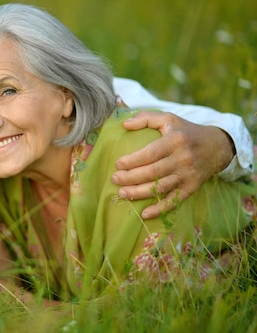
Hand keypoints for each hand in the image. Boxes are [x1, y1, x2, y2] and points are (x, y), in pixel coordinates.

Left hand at [111, 111, 234, 218]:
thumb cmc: (185, 132)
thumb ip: (146, 118)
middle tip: (114, 179)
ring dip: (139, 193)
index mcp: (176, 140)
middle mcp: (183, 159)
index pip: (151, 153)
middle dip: (131, 177)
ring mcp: (188, 175)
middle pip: (153, 172)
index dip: (133, 160)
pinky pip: (174, 201)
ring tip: (122, 193)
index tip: (117, 164)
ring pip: (161, 188)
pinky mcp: (191, 188)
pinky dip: (159, 210)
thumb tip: (124, 124)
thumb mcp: (168, 119)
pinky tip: (144, 214)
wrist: (217, 147)